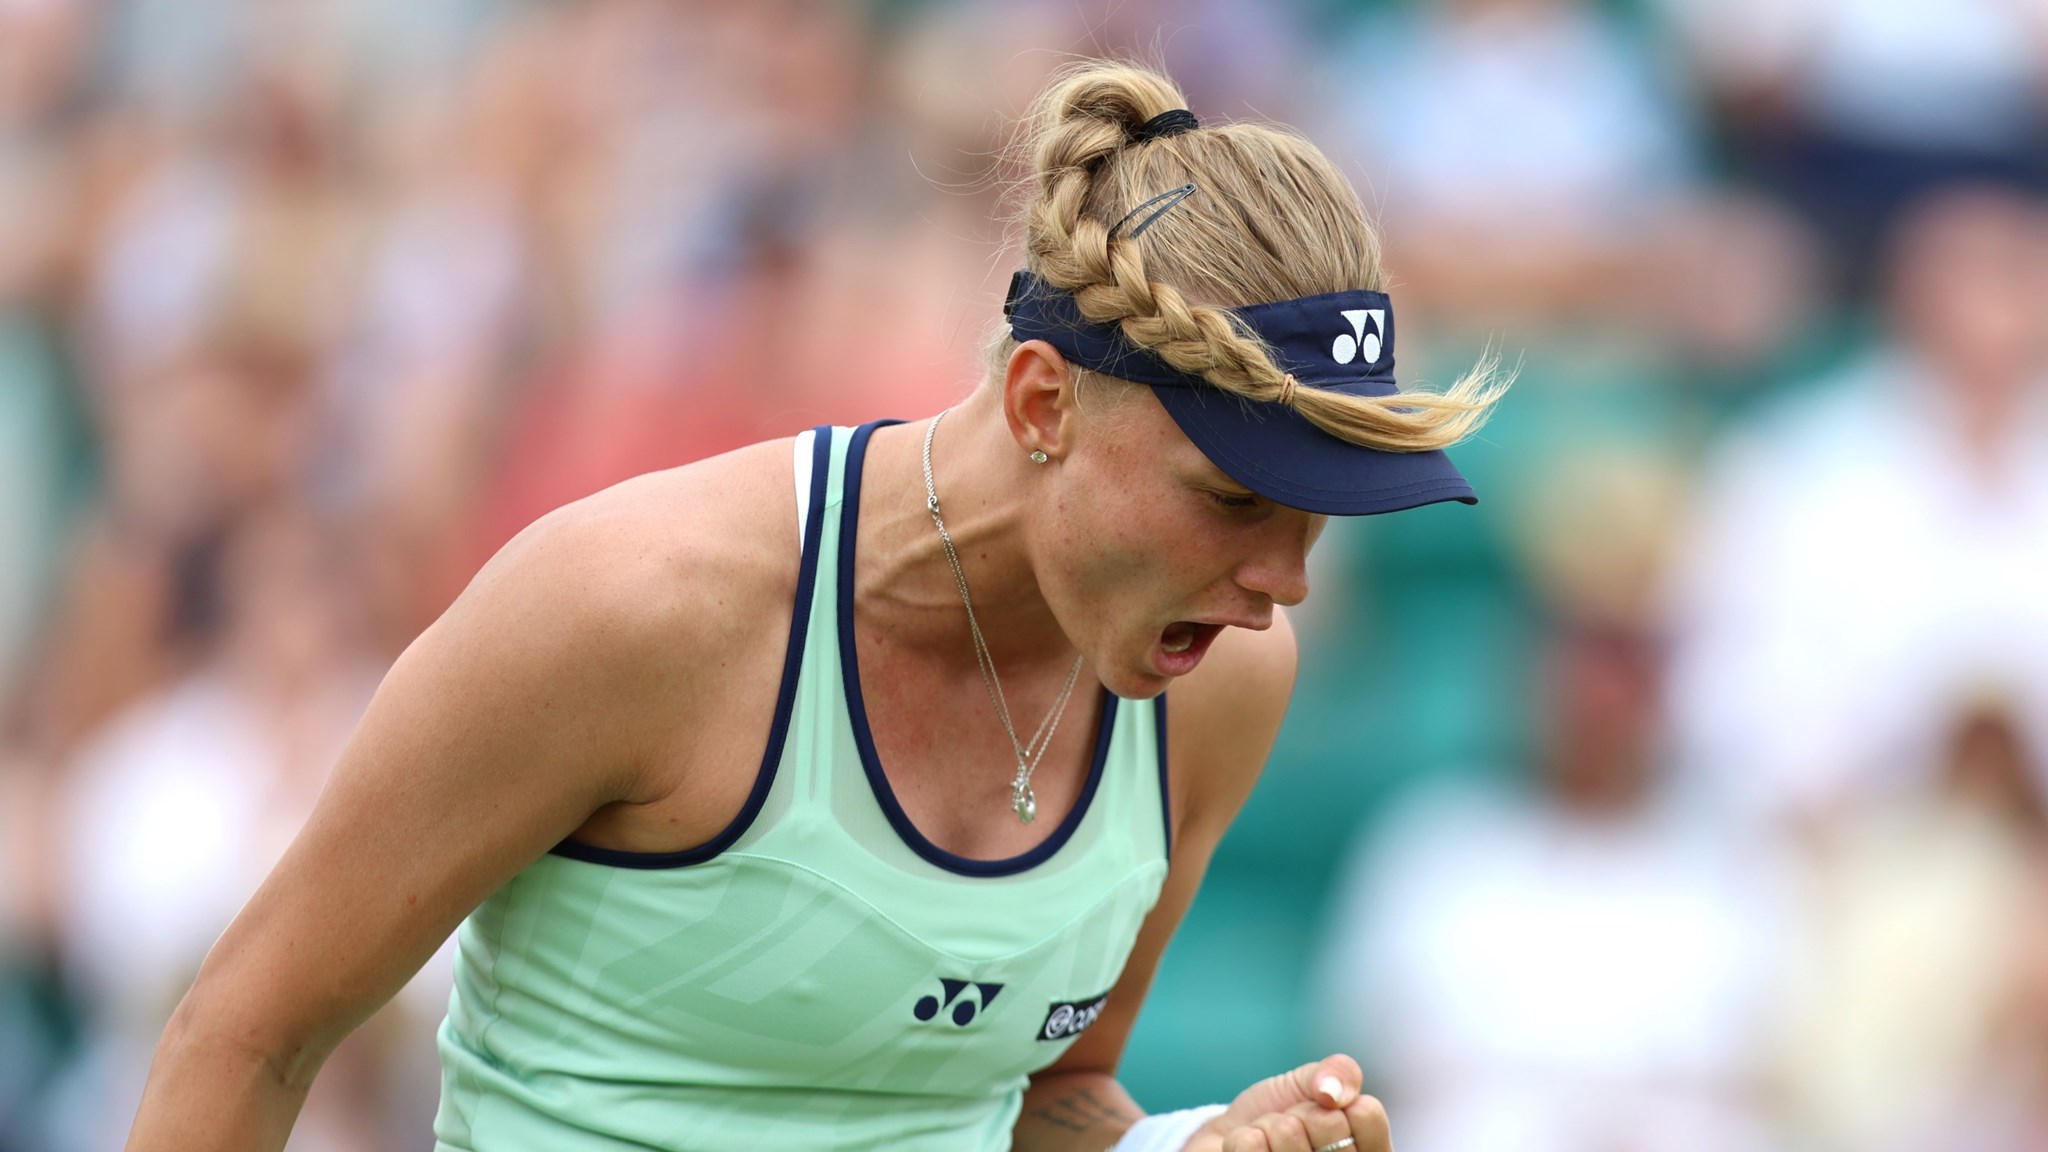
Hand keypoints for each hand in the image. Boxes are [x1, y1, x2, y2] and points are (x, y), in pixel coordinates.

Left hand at [1186, 1054, 1390, 1151]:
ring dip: (1272, 1125)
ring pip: (1289, 1131)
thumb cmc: (1284, 1112)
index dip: (1337, 1103)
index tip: (1325, 1111)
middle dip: (1303, 1112)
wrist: (1238, 1134)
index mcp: (1367, 1151)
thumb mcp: (1314, 1081)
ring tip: (1274, 1141)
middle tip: (1296, 1126)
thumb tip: (1331, 1091)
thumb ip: (1339, 1072)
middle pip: (1329, 1122)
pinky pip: (1252, 1144)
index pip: (1367, 1112)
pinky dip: (1246, 1137)